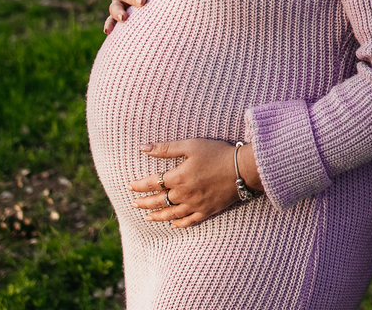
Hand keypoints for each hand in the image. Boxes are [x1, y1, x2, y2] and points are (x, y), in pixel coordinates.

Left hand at [129, 139, 261, 228]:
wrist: (242, 169)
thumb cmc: (217, 153)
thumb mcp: (191, 146)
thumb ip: (166, 148)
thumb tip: (143, 148)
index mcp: (178, 178)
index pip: (152, 183)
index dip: (139, 185)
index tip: (129, 186)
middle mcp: (183, 194)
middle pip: (158, 201)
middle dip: (144, 202)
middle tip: (134, 204)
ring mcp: (195, 205)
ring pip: (171, 214)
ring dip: (157, 216)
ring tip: (147, 217)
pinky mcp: (207, 210)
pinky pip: (189, 221)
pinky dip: (179, 224)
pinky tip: (172, 225)